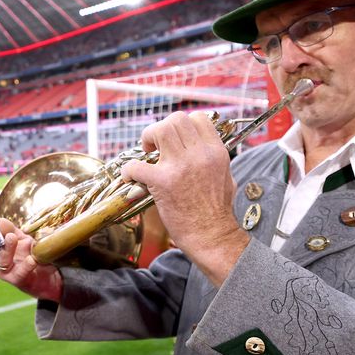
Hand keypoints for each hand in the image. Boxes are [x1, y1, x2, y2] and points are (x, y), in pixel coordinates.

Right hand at [0, 207, 62, 301]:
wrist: (45, 276)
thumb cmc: (28, 254)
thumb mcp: (18, 237)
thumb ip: (8, 229)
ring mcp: (5, 272)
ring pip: (2, 260)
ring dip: (6, 248)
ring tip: (12, 237)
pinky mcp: (19, 280)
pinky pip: (20, 273)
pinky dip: (26, 265)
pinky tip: (31, 259)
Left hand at [119, 111, 248, 284]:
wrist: (212, 236)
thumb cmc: (217, 212)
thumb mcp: (225, 175)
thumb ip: (211, 157)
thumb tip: (196, 147)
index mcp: (216, 152)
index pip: (198, 118)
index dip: (182, 124)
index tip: (174, 138)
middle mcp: (200, 154)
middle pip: (176, 120)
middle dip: (161, 128)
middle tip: (155, 145)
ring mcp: (181, 167)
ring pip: (159, 130)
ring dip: (147, 138)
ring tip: (147, 154)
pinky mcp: (163, 182)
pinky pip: (136, 165)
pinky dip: (128, 170)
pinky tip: (130, 178)